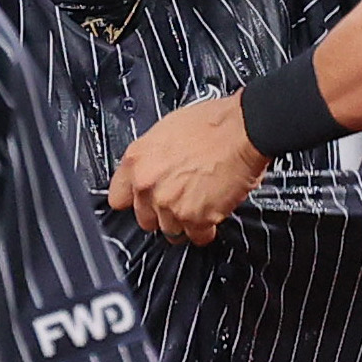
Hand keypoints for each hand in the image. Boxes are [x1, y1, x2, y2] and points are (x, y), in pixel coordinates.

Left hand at [109, 93, 272, 241]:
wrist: (243, 130)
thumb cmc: (213, 124)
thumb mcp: (167, 131)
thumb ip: (153, 157)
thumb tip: (155, 170)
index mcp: (137, 160)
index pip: (118, 199)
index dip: (135, 201)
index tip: (143, 203)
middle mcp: (148, 185)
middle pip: (145, 219)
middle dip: (162, 214)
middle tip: (180, 200)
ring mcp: (170, 204)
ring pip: (171, 231)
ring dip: (185, 222)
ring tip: (200, 205)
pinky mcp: (196, 218)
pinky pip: (198, 237)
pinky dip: (206, 230)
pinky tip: (213, 213)